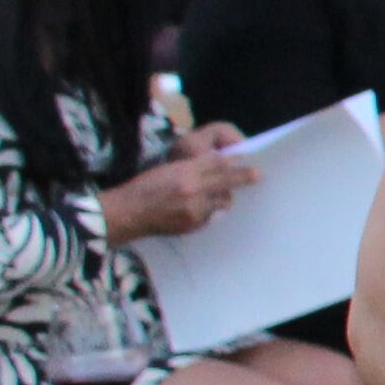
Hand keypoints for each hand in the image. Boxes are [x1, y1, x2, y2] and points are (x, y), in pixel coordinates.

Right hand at [99, 128, 255, 243]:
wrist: (126, 213)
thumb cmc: (144, 188)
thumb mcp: (168, 169)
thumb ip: (194, 168)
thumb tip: (222, 164)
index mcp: (184, 172)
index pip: (217, 163)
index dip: (234, 162)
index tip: (246, 160)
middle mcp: (192, 189)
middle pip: (226, 181)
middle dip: (243, 178)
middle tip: (258, 175)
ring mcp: (194, 209)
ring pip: (222, 202)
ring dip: (222, 199)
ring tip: (216, 196)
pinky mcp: (193, 224)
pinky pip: (210, 217)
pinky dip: (209, 213)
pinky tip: (198, 210)